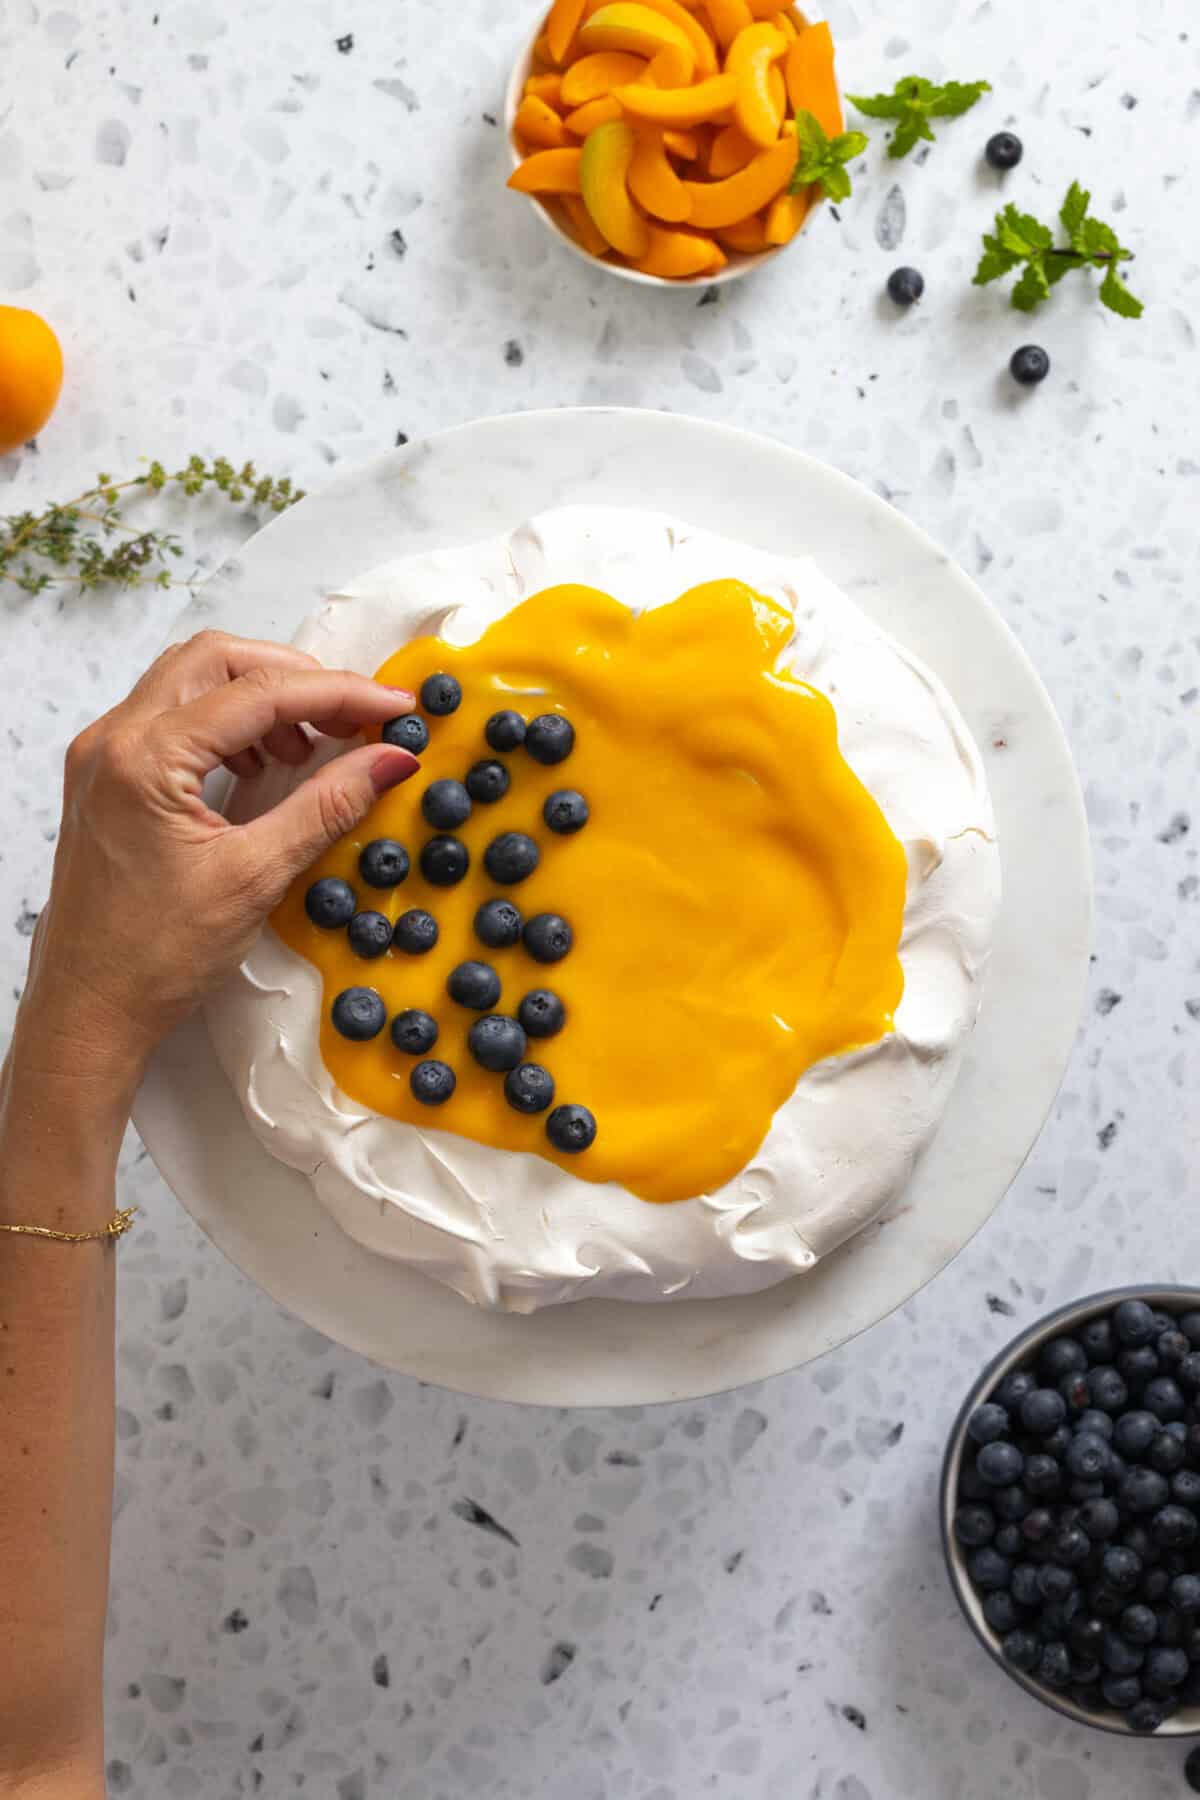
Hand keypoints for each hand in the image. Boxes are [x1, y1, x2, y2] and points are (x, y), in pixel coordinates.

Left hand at [18, 630, 417, 1097]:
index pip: (259, 694)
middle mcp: (113, 741)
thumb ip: (327, 807)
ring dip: (261, 699)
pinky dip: (228, 725)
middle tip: (355, 716)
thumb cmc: (152, 958)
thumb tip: (389, 759)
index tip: (394, 705)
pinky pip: (174, 718)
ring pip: (193, 681)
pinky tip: (264, 768)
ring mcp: (104, 756)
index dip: (339, 693)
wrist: (89, 1010)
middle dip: (296, 679)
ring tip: (311, 749)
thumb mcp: (256, 877)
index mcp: (144, 760)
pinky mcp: (108, 777)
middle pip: (218, 660)